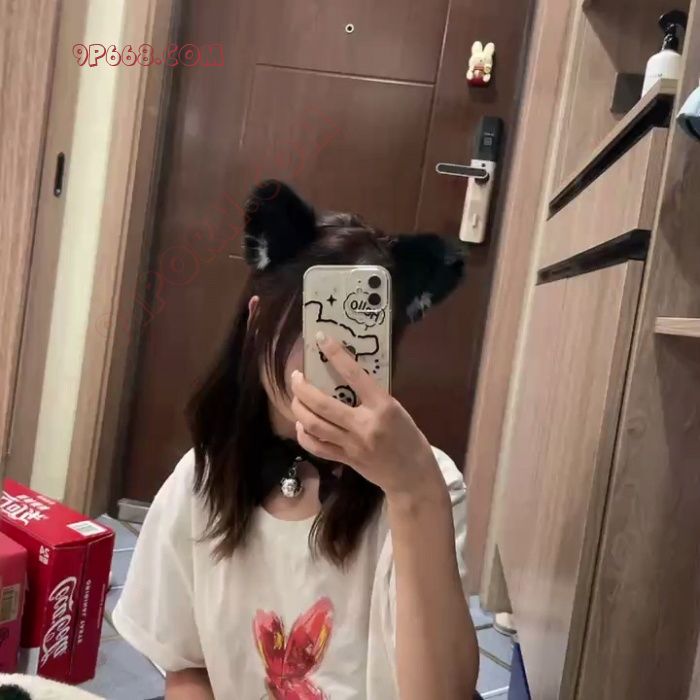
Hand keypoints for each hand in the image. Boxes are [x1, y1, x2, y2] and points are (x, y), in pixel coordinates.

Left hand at [290, 332, 443, 498]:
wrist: (412, 475)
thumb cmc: (408, 437)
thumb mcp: (397, 409)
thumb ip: (373, 397)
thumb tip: (346, 379)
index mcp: (382, 407)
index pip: (355, 375)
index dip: (336, 355)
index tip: (321, 338)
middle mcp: (364, 425)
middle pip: (323, 404)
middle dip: (303, 388)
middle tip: (295, 376)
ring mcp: (352, 445)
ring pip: (314, 425)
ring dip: (299, 409)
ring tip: (295, 397)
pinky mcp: (345, 460)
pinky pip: (317, 447)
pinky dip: (304, 434)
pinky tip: (301, 424)